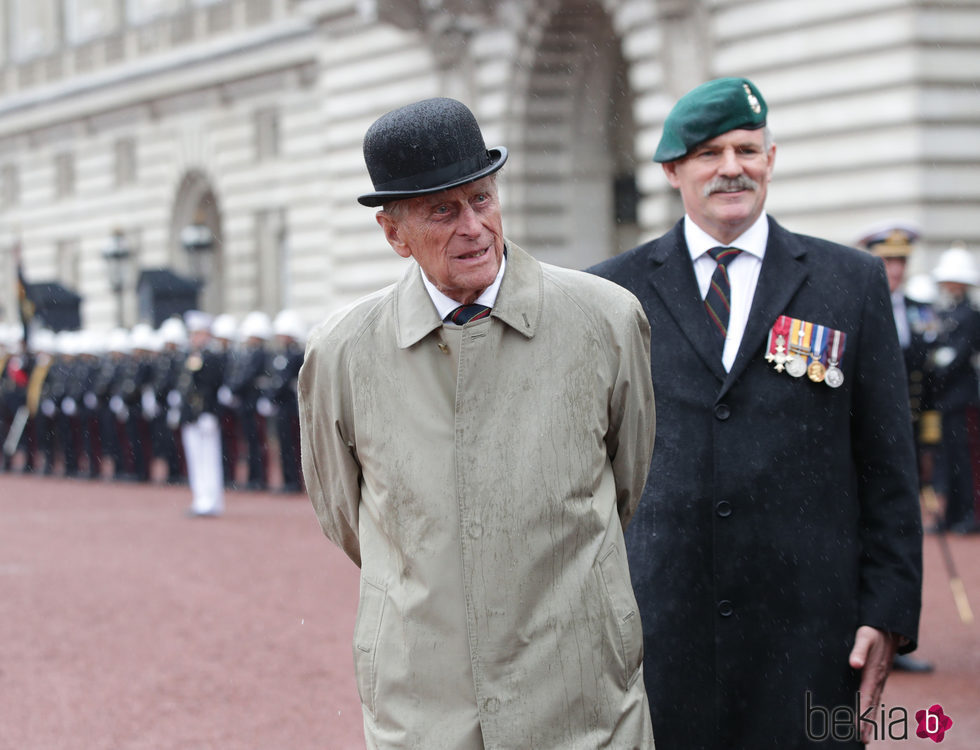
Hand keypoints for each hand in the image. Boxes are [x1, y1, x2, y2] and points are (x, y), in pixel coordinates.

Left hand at [848, 626, 897, 742]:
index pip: (866, 698)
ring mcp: (880, 680)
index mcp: (873, 674)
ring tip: (865, 736)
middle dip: (867, 724)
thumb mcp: (864, 637)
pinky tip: (869, 715)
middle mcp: (878, 681)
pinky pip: (875, 697)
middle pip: (872, 706)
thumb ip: (859, 650)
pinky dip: (872, 709)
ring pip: (875, 704)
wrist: (890, 628)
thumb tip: (854, 664)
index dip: (861, 714)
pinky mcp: (879, 677)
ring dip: (870, 720)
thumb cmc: (874, 631)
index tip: (857, 729)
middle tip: (862, 741)